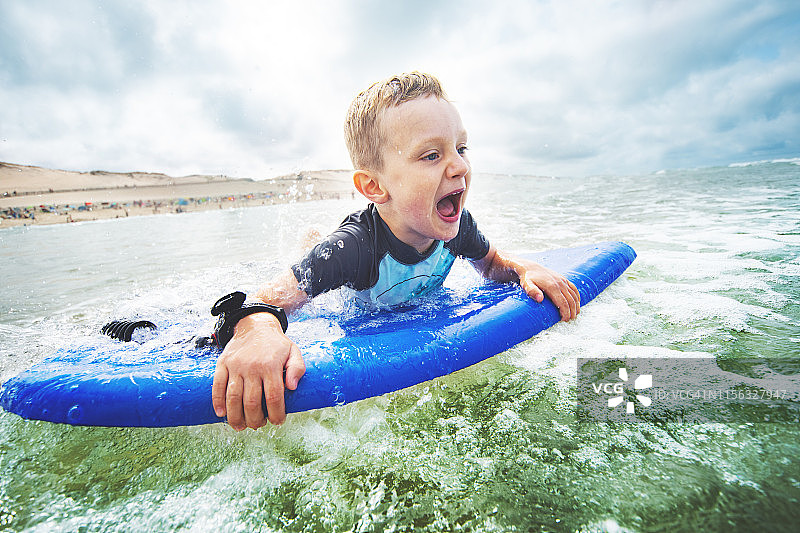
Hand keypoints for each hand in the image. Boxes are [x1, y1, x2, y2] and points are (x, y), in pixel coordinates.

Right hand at [211, 313, 304, 429]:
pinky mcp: (222, 364)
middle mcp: (252, 366)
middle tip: (258, 425)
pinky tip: (221, 414)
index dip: (276, 413)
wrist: (255, 325)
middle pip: (252, 401)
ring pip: (233, 396)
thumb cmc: (276, 344)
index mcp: (270, 365)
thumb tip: (292, 387)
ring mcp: (235, 365)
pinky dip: (217, 401)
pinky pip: (217, 385)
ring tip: (240, 426)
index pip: (274, 396)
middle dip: (255, 419)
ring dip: (235, 415)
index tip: (278, 421)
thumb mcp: (293, 352)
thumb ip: (297, 369)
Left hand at [516, 260, 580, 320]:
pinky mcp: (564, 279)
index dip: (566, 312)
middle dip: (572, 311)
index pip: (563, 302)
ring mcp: (563, 281)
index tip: (564, 320)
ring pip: (574, 295)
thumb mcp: (527, 285)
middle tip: (570, 320)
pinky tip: (577, 303)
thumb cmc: (528, 278)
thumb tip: (540, 299)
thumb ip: (532, 291)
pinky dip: (577, 297)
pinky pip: (574, 289)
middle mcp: (560, 283)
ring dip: (576, 306)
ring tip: (574, 314)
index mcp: (552, 287)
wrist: (530, 267)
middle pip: (570, 300)